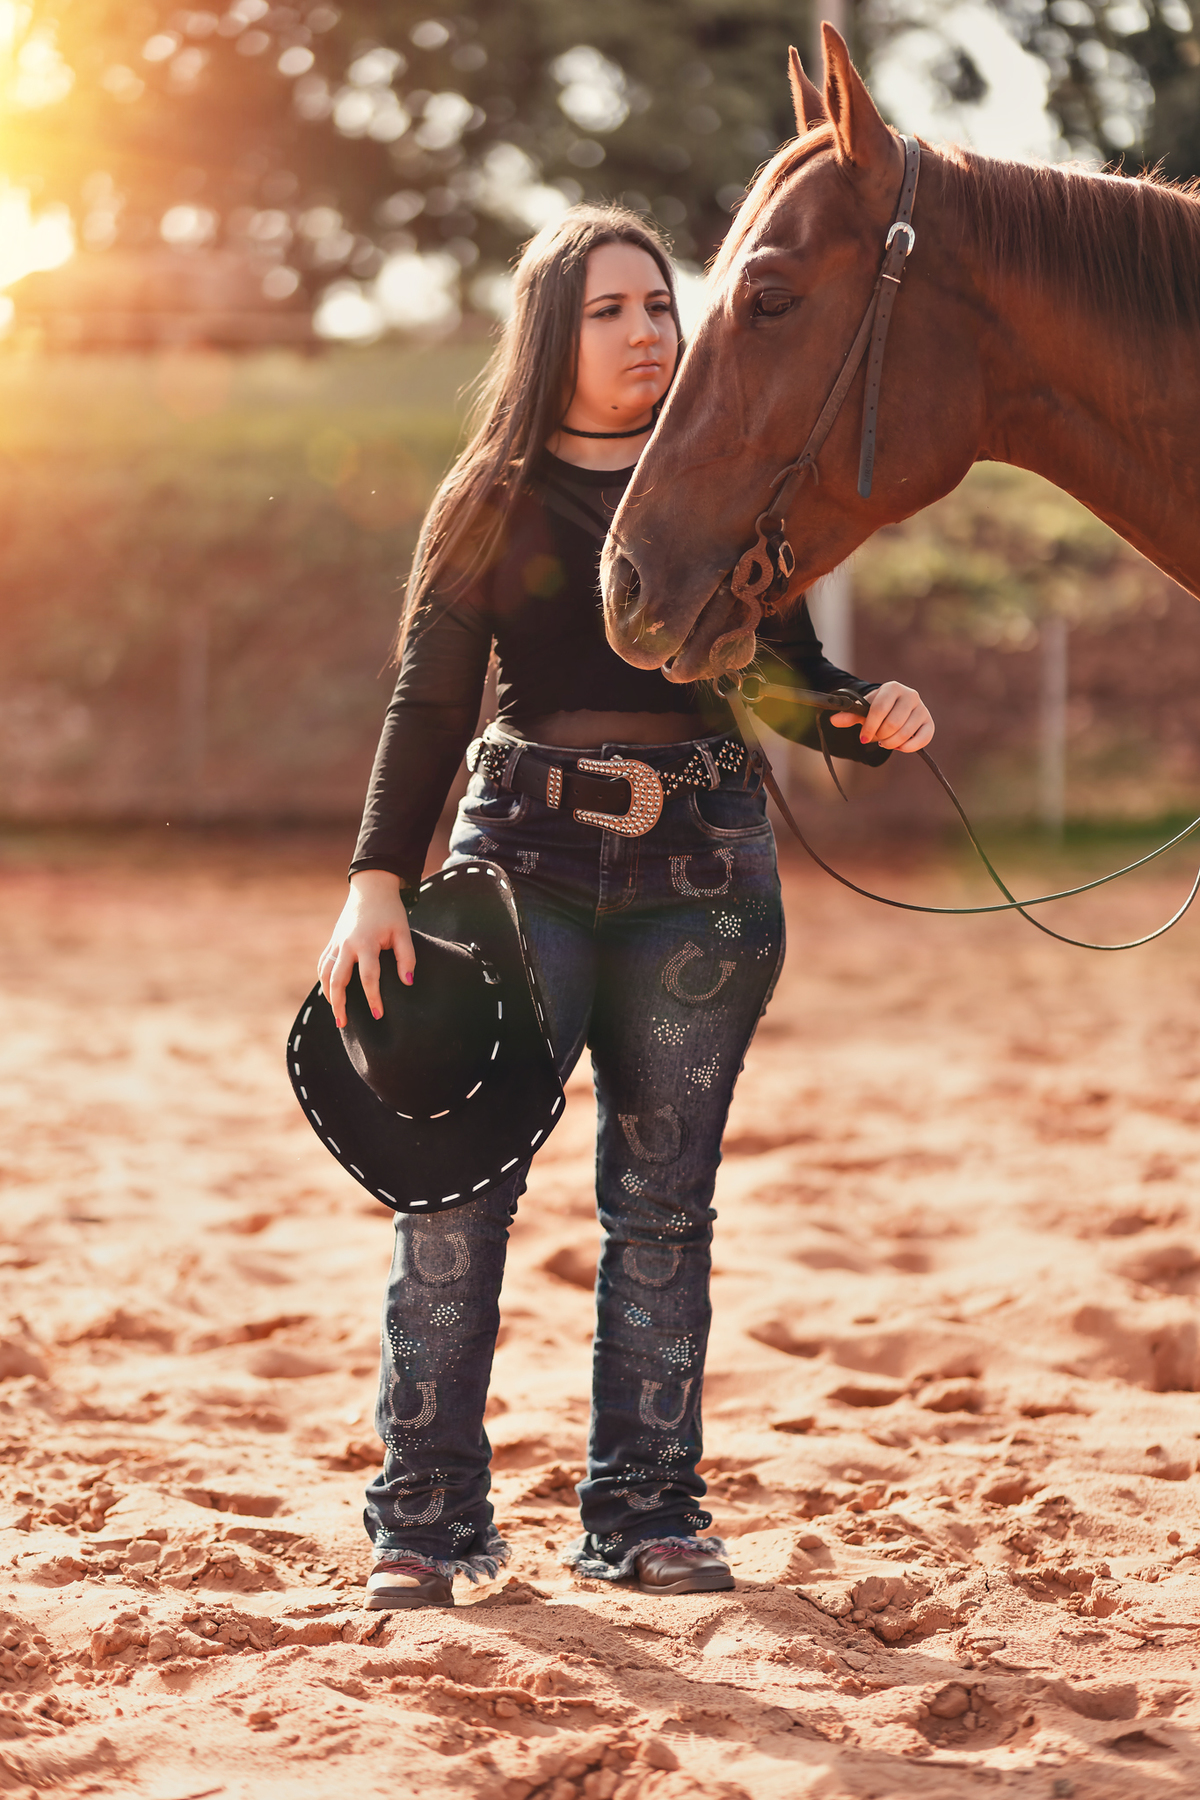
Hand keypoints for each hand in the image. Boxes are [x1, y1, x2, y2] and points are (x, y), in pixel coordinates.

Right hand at [318, 870, 415, 1029]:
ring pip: (325, 973)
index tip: (378, 1015)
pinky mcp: (332, 941)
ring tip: (337, 1014)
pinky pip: (323, 964)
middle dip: (340, 1004)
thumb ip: (406, 957)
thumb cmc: (391, 912)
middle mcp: (347, 944)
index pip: (368, 977)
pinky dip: (324, 980)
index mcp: (366, 943)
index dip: (373, 998)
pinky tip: (330, 993)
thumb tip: (407, 982)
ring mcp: (337, 942)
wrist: (371, 889)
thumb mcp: (403, 932)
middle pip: (338, 980)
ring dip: (329, 995)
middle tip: (344, 1024)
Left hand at [830, 680, 933, 752]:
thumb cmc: (878, 708)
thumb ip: (850, 715)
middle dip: (880, 736)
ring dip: (891, 743)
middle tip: (875, 739)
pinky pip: (922, 739)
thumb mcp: (863, 709)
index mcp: (892, 688)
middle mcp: (911, 695)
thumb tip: (833, 720)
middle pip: (893, 723)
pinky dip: (908, 747)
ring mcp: (922, 709)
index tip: (863, 739)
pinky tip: (898, 747)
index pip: (880, 709)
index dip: (869, 727)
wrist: (896, 706)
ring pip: (905, 733)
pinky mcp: (929, 723)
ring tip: (884, 742)